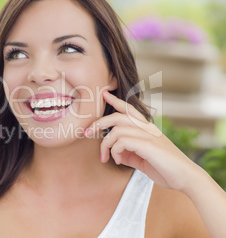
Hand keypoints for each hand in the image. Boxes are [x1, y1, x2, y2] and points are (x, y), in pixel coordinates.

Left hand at [84, 90, 198, 191]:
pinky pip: (121, 141)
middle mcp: (147, 128)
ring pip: (116, 130)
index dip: (115, 100)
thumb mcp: (141, 158)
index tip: (103, 93)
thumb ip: (128, 152)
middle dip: (98, 123)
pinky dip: (115, 152)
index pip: (129, 109)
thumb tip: (115, 152)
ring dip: (105, 145)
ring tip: (105, 158)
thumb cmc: (164, 168)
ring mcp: (148, 135)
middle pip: (117, 116)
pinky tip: (118, 161)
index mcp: (147, 128)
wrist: (185, 178)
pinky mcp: (148, 145)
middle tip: (85, 134)